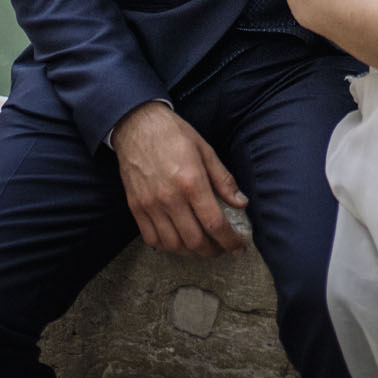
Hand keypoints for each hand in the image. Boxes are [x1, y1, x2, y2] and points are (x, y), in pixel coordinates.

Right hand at [112, 102, 248, 257]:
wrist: (137, 125)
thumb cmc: (174, 134)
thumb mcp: (205, 150)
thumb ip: (224, 180)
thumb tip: (241, 203)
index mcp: (191, 181)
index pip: (214, 223)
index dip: (229, 241)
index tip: (238, 247)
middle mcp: (170, 198)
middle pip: (194, 241)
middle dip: (213, 251)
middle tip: (222, 248)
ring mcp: (150, 205)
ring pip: (173, 245)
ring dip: (191, 252)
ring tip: (202, 247)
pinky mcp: (135, 207)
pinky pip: (151, 239)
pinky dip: (167, 246)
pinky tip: (178, 240)